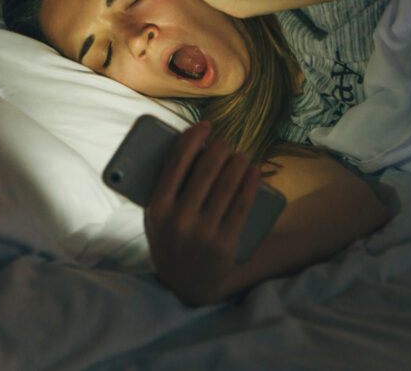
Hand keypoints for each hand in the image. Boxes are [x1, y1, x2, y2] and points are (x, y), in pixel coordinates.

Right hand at [145, 121, 260, 305]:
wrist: (185, 285)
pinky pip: (242, 205)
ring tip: (240, 155)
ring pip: (227, 184)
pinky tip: (254, 171)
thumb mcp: (156, 217)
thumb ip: (165, 188)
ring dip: (238, 161)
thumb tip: (189, 146)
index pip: (176, 162)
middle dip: (220, 148)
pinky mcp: (225, 243)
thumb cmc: (171, 240)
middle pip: (206, 170)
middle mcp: (179, 219)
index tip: (205, 126)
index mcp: (157, 208)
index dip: (193, 138)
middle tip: (225, 144)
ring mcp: (203, 232)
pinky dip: (250, 183)